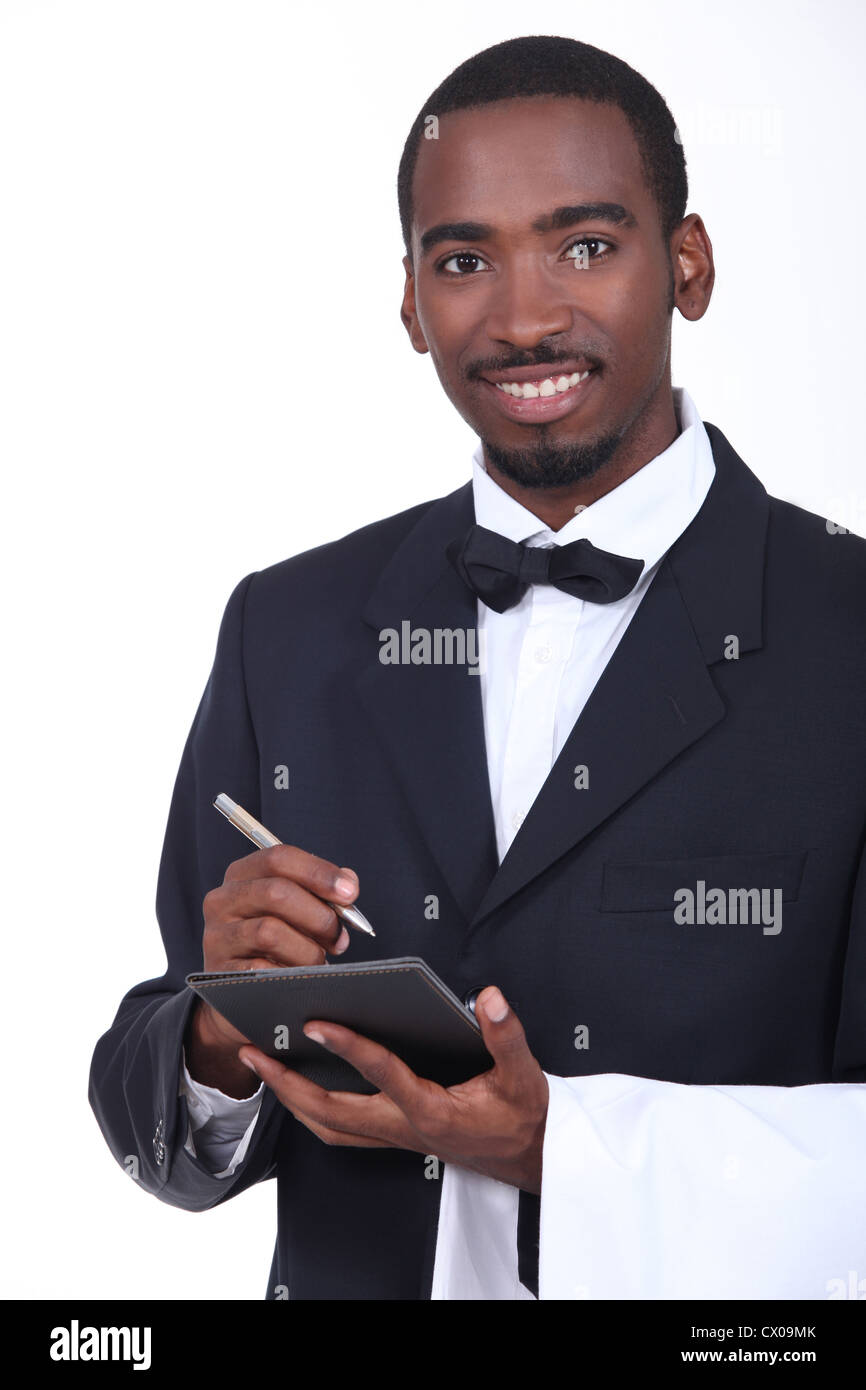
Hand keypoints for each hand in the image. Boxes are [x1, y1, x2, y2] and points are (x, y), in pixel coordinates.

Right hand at [186, 845, 359, 1092]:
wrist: (244, 993)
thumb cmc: (280, 942)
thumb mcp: (296, 910)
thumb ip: (322, 892)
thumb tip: (348, 883)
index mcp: (242, 875)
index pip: (279, 858)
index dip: (319, 872)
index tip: (350, 893)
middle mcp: (221, 900)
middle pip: (276, 893)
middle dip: (318, 916)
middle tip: (340, 938)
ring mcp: (216, 937)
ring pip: (270, 932)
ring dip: (307, 950)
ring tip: (319, 962)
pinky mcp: (219, 973)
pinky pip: (260, 969)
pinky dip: (288, 974)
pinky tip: (299, 979)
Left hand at [237, 986, 549, 1193]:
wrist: (530, 1158)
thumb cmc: (522, 1115)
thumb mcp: (524, 1074)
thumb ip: (506, 1034)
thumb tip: (488, 997)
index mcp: (431, 1110)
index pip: (380, 1073)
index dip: (347, 1046)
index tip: (316, 1022)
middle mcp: (403, 1127)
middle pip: (330, 1110)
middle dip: (287, 1083)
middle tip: (255, 1051)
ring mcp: (395, 1136)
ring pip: (328, 1124)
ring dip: (290, 1098)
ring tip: (263, 1066)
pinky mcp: (394, 1137)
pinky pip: (339, 1129)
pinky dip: (311, 1109)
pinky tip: (299, 1086)